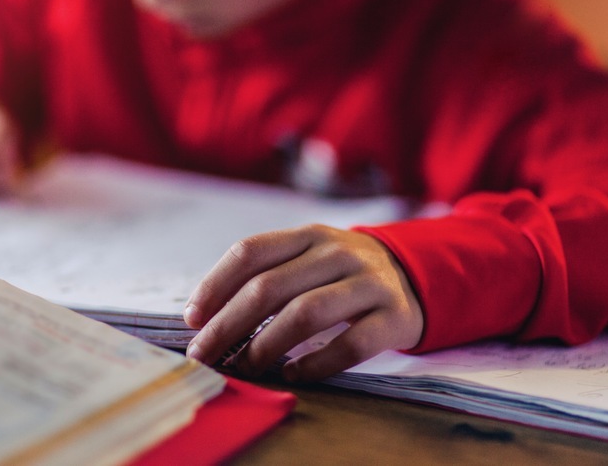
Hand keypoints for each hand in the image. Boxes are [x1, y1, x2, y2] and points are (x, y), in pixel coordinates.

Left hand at [184, 224, 423, 381]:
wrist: (414, 276)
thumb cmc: (341, 274)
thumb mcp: (309, 258)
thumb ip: (266, 275)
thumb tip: (206, 316)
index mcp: (309, 235)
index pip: (250, 252)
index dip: (215, 285)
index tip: (192, 318)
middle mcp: (338, 252)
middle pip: (270, 287)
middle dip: (228, 325)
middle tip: (205, 354)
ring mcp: (368, 283)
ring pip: (306, 313)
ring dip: (266, 345)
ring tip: (244, 365)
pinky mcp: (394, 316)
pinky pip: (351, 345)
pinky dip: (315, 363)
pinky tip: (291, 373)